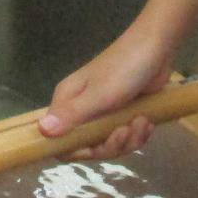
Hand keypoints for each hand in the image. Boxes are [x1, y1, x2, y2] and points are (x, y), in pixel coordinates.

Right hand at [38, 25, 174, 154]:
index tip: (96, 147)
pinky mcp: (121, 114)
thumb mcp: (100, 95)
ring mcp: (102, 113)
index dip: (77, 150)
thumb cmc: (125, 68)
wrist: (157, 47)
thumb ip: (71, 115)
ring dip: (129, 139)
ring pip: (110, 143)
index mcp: (67, 102)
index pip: (60, 140)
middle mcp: (81, 110)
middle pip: (88, 147)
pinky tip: (147, 121)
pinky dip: (138, 134)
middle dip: (111, 145)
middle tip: (126, 130)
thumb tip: (40, 130)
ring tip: (142, 121)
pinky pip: (125, 137)